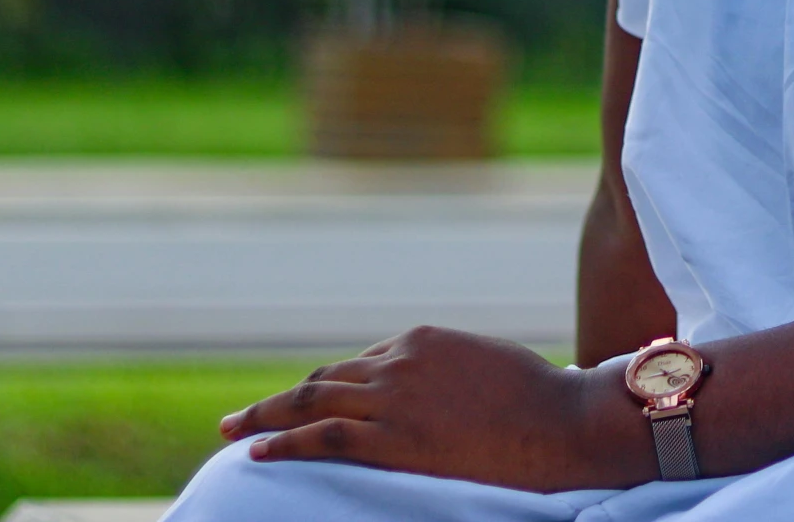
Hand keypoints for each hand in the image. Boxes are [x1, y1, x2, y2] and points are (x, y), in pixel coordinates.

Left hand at [218, 325, 655, 491]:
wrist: (562, 422)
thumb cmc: (539, 397)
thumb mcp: (485, 363)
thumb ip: (448, 370)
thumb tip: (438, 387)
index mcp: (420, 341)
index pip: (357, 365)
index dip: (325, 390)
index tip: (304, 407)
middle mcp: (398, 363)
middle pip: (322, 379)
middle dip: (276, 399)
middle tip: (237, 417)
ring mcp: (394, 400)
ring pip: (311, 403)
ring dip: (264, 417)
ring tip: (231, 431)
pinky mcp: (395, 439)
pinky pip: (323, 438)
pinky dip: (283, 443)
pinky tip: (256, 452)